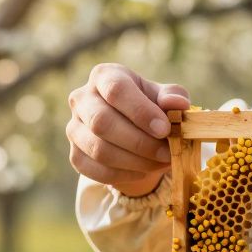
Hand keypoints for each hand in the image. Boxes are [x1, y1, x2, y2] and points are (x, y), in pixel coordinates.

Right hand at [67, 63, 191, 196]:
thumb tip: (178, 103)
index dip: (141, 111)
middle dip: (140, 142)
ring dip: (136, 161)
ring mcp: (74, 128)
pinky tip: (144, 170)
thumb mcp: (164, 97)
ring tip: (161, 163)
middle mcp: (82, 99)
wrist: (133, 130)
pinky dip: (125, 175)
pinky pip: (97, 171)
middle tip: (168, 153)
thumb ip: (173, 96)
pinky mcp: (75, 155)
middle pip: (102, 122)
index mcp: (104, 76)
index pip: (116, 90)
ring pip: (99, 150)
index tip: (164, 129)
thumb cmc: (150, 106)